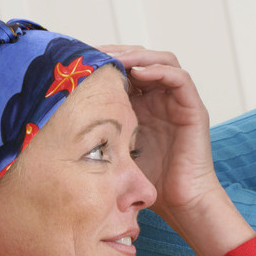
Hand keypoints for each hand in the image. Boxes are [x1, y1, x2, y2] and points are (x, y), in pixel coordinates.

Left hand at [102, 45, 254, 255]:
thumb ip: (101, 131)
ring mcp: (178, 102)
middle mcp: (161, 99)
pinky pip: (180, 78)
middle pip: (142, 59)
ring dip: (139, 56)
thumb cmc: (151, 182)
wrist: (181, 203)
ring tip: (117, 59)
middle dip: (119, 52)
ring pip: (162, 61)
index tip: (82, 59)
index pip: (126, 70)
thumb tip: (62, 121)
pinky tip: (139, 74)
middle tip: (96, 53)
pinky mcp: (193, 109)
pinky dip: (160, 70)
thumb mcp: (116, 149)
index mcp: (143, 105)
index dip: (107, 60)